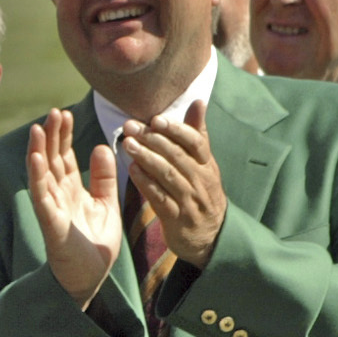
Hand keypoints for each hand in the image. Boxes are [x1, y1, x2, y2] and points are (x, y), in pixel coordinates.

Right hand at [26, 108, 122, 308]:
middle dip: (52, 136)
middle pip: (51, 160)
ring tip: (38, 128)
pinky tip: (35, 158)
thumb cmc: (95, 244)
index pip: (64, 157)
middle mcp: (58, 195)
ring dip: (38, 150)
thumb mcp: (107, 204)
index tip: (64, 114)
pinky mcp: (51, 222)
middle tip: (54, 112)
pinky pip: (41, 196)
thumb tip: (102, 146)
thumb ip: (104, 178)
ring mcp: (52, 208)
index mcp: (71, 190)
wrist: (92, 277)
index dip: (63, 136)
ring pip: (42, 174)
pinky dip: (37, 176)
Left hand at [122, 101, 227, 268]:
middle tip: (130, 126)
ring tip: (127, 144)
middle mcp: (201, 181)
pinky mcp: (177, 218)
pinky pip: (160, 198)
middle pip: (178, 157)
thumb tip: (198, 101)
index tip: (156, 118)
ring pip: (168, 176)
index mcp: (207, 165)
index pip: (196, 143)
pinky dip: (146, 183)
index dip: (177, 130)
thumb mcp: (203, 164)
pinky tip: (131, 171)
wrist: (210, 235)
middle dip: (154, 139)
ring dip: (147, 158)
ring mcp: (190, 200)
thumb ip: (196, 134)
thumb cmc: (200, 191)